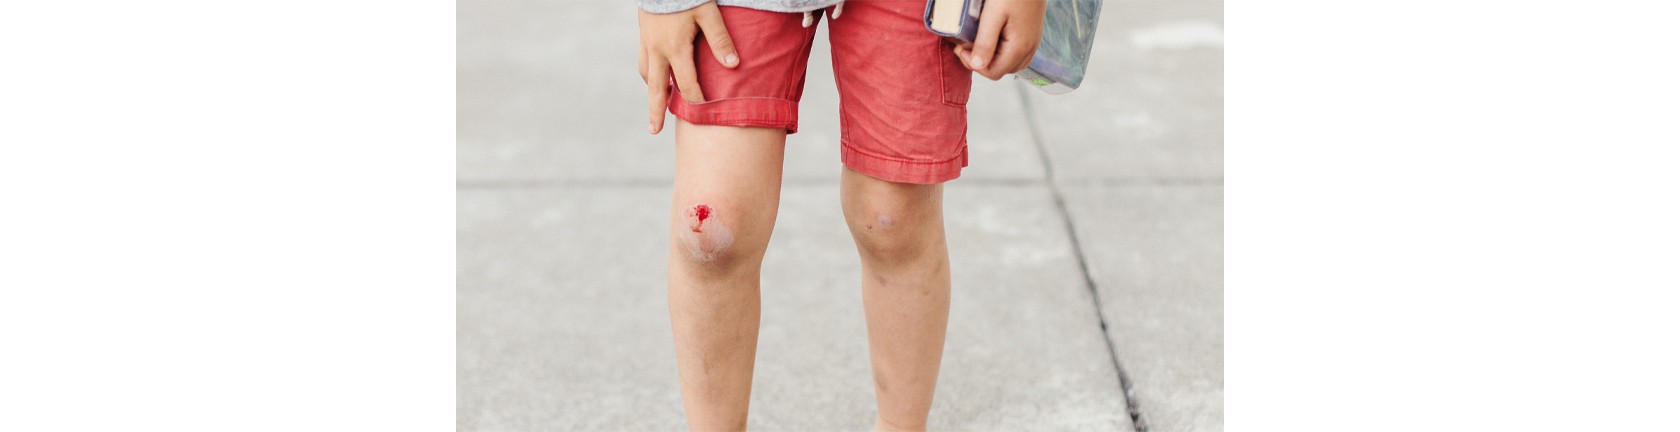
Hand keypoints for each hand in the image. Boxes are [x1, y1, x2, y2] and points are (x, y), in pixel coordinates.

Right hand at [638, 2, 738, 133]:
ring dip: (652, 91)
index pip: (686, 83)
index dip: (696, 99)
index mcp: (675, 48)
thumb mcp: (708, 14)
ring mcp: (647, 43)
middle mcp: (657, 50)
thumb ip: (720, 40)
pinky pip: (643, 60)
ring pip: (647, 74)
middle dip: (656, 111)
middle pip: (655, 88)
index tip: (704, 111)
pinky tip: (654, 76)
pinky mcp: (644, 34)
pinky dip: (648, 73)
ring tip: (657, 105)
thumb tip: (733, 65)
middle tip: (654, 131)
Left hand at [954, 0, 1045, 80]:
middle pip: (1000, 71)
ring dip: (991, 58)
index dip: (973, 64)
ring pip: (1008, 64)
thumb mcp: (994, 14)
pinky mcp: (1032, 36)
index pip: (993, 73)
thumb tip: (977, 66)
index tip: (961, 47)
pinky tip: (992, 37)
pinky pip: (1016, 54)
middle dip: (980, 62)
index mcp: (1019, 47)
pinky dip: (1001, 51)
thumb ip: (985, 42)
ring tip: (977, 41)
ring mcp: (1032, 43)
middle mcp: (1028, 49)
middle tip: (966, 44)